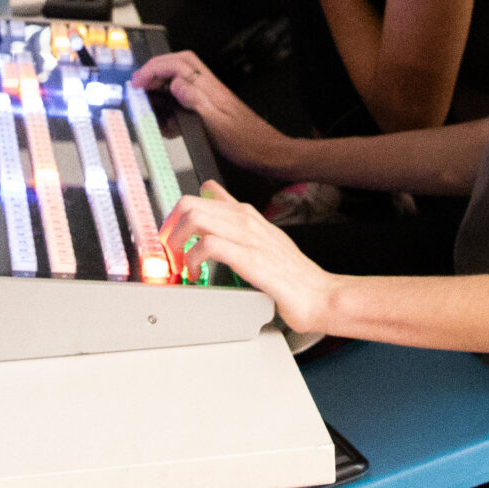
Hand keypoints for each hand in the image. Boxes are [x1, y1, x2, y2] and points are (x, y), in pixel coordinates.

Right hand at [135, 51, 298, 176]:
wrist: (266, 152)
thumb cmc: (246, 141)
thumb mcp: (217, 124)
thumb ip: (195, 101)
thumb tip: (175, 83)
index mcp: (209, 88)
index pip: (178, 65)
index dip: (154, 69)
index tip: (138, 81)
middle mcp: (209, 88)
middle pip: (179, 64)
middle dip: (156, 69)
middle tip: (139, 83)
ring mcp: (210, 96)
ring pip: (183, 78)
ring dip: (163, 82)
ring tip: (148, 96)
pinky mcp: (211, 108)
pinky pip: (188, 95)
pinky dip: (173, 100)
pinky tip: (168, 116)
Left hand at [158, 181, 338, 332]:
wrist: (319, 295)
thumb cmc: (292, 275)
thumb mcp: (263, 241)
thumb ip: (239, 227)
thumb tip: (217, 218)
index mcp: (248, 215)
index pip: (204, 193)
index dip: (180, 213)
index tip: (174, 234)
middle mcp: (246, 220)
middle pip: (190, 203)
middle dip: (169, 229)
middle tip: (170, 252)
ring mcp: (249, 237)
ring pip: (195, 217)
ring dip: (177, 242)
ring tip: (179, 263)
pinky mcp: (250, 258)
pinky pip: (208, 245)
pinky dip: (192, 260)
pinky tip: (195, 274)